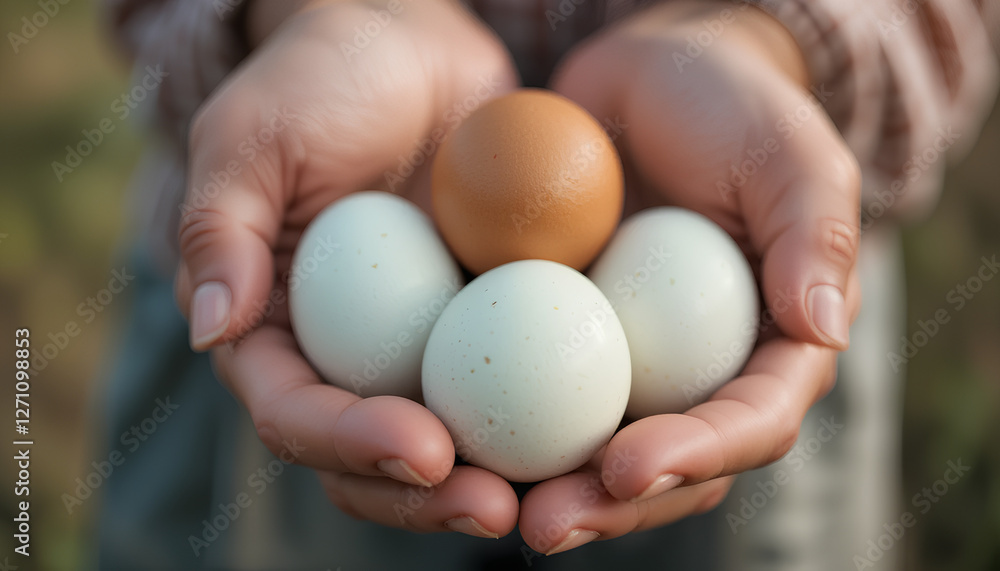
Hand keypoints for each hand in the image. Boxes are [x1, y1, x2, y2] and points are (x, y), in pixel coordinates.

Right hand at [175, 0, 520, 538]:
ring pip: (448, 443)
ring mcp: (417, 348)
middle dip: (427, 497)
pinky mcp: (483, 326)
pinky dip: (546, 418)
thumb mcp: (252, 139)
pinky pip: (516, 384)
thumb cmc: (318, 81)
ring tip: (553, 494)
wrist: (410, 45)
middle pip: (371, 459)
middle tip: (496, 506)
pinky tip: (594, 436)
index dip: (351, 444)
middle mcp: (344, 357)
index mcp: (272, 332)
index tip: (423, 449)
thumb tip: (213, 333)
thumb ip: (221, 231)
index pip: (296, 414)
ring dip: (492, 480)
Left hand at [518, 2, 861, 553]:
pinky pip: (528, 394)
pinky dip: (495, 426)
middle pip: (667, 467)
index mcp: (771, 348)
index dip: (696, 455)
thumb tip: (822, 333)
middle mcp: (699, 373)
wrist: (645, 76)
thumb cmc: (728, 107)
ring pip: (592, 453)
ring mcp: (626, 364)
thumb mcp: (786, 153)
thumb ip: (814, 234)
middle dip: (611, 508)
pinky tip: (446, 442)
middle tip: (544, 523)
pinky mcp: (559, 341)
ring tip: (485, 505)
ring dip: (546, 490)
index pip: (750, 423)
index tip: (628, 466)